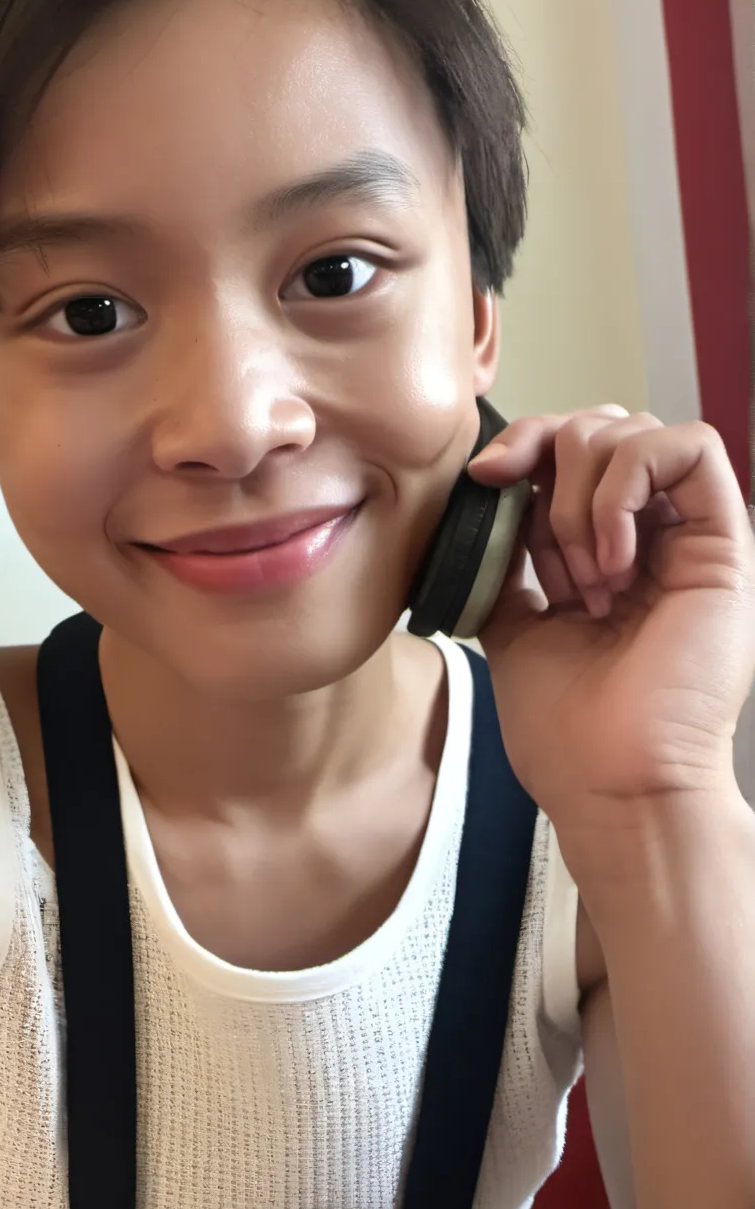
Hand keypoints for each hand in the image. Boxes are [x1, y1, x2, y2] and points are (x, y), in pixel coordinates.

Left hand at [468, 407, 754, 814]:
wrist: (611, 783)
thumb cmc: (568, 731)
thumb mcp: (512, 623)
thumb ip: (506, 557)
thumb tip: (488, 495)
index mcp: (601, 551)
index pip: (567, 452)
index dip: (523, 445)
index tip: (484, 479)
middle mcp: (648, 536)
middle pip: (602, 425)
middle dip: (551, 457)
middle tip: (541, 548)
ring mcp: (687, 537)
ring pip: (640, 428)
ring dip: (587, 490)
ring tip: (585, 574)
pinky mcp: (724, 542)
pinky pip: (692, 448)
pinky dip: (632, 482)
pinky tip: (613, 555)